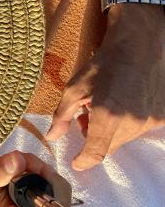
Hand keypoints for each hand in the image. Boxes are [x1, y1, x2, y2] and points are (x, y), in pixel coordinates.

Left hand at [47, 5, 164, 169]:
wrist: (140, 45)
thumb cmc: (103, 64)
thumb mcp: (74, 87)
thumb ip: (62, 116)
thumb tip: (52, 137)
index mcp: (108, 117)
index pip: (96, 153)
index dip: (83, 161)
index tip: (76, 162)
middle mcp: (132, 123)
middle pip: (109, 146)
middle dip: (95, 138)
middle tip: (85, 118)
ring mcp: (150, 121)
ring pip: (125, 138)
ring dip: (112, 131)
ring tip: (104, 105)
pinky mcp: (162, 117)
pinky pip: (140, 129)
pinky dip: (128, 123)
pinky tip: (122, 103)